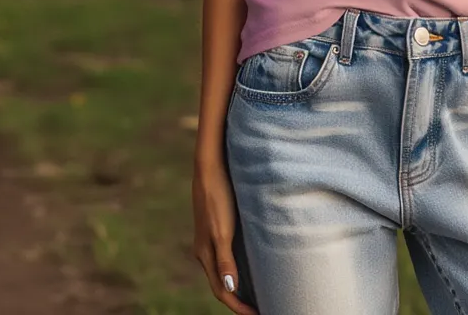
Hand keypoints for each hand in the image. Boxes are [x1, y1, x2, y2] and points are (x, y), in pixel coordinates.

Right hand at [192, 157, 258, 313]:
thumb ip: (225, 259)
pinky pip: (228, 254)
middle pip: (222, 284)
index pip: (222, 291)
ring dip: (240, 284)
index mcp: (205, 254)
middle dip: (239, 301)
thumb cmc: (218, 197)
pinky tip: (253, 263)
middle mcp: (206, 250)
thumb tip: (230, 288)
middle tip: (261, 308)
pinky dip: (240, 266)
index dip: (239, 307)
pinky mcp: (219, 225)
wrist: (210, 166)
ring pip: (225, 270)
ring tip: (259, 292)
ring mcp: (211, 238)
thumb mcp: (222, 229)